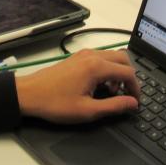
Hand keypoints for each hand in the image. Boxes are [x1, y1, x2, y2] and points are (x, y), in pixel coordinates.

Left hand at [15, 49, 140, 123]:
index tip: (135, 101)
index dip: (136, 88)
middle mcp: (92, 55)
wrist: (29, 94)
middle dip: (129, 77)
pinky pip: (100, 58)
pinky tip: (99, 86)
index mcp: (96, 67)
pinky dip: (107, 69)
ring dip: (117, 73)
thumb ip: (114, 106)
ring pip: (112, 56)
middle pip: (123, 59)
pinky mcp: (77, 57)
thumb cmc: (55, 103)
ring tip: (111, 93)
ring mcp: (83, 54)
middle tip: (126, 95)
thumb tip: (132, 104)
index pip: (128, 72)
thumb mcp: (87, 110)